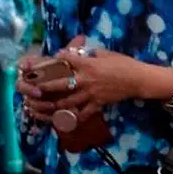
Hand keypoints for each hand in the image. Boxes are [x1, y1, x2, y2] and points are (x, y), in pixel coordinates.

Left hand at [20, 37, 155, 122]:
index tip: (44, 61)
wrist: (139, 79)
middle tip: (33, 87)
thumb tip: (82, 54)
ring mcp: (91, 93)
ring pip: (68, 101)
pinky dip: (74, 118)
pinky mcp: (98, 103)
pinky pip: (84, 113)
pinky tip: (66, 120)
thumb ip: (92, 54)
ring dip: (54, 104)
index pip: (66, 61)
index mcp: (89, 64)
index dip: (54, 60)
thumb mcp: (108, 53)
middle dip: (45, 86)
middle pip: (60, 83)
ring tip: (43, 106)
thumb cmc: (125, 63)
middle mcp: (86, 80)